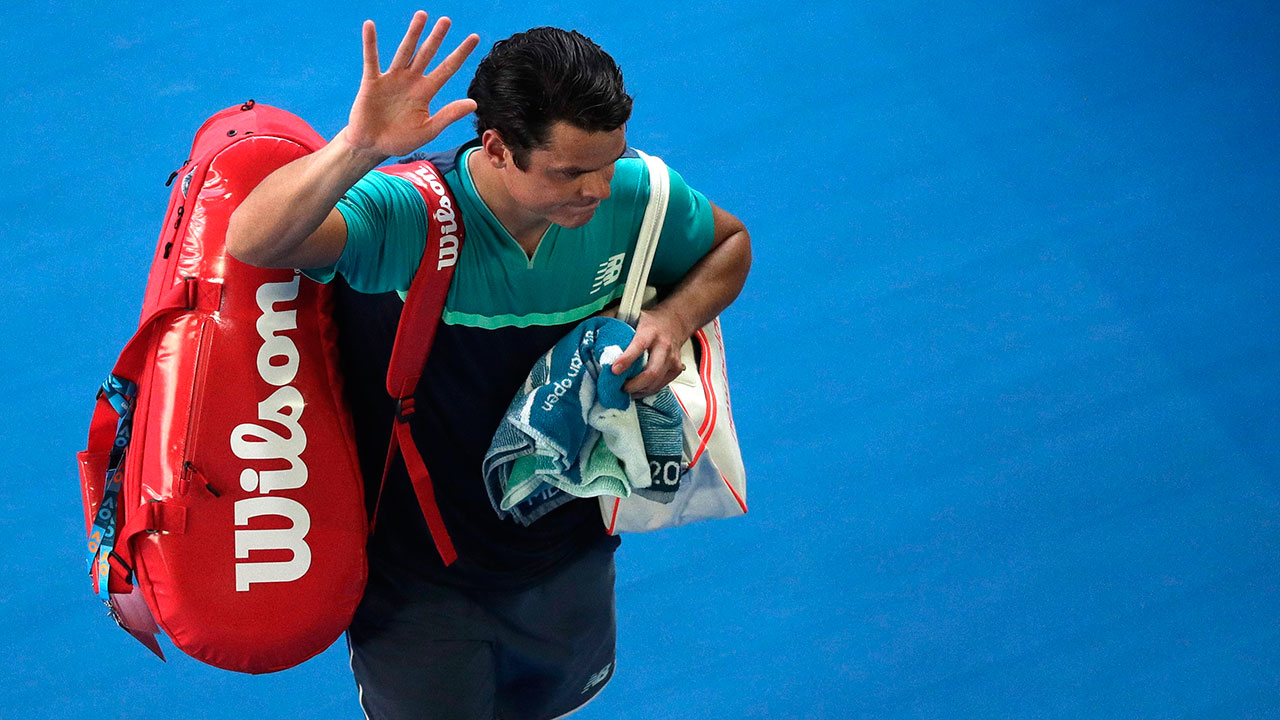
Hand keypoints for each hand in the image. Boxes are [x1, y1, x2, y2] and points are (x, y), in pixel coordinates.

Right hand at [343, 11, 479, 158]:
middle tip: (447, 20)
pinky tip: (370, 26)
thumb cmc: (400, 140)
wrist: (372, 146)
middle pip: (427, 54)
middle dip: (437, 38)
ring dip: (413, 34)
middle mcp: (411, 81)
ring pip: (404, 52)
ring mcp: (391, 79)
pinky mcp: (371, 82)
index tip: (474, 37)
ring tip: (422, 15)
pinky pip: (371, 60)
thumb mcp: (428, 130)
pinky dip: (370, 43)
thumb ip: (448, 116)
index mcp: (425, 92)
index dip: (460, 54)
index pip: (447, 68)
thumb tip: (473, 103)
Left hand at [611, 308, 691, 397]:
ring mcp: (672, 359)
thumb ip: (613, 321)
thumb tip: (591, 327)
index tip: (613, 370)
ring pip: (656, 382)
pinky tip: (637, 389)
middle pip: (652, 372)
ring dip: (639, 390)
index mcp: (651, 331)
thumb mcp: (632, 315)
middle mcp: (664, 346)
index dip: (626, 359)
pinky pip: (660, 385)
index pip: (639, 346)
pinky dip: (646, 390)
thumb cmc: (650, 322)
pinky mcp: (675, 369)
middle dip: (634, 385)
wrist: (674, 323)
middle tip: (620, 387)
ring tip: (625, 390)